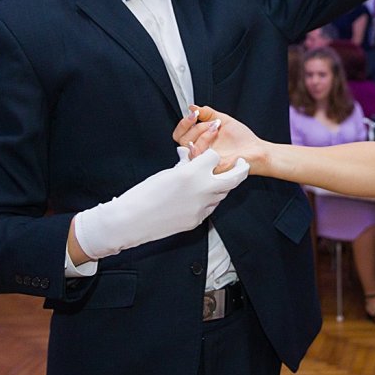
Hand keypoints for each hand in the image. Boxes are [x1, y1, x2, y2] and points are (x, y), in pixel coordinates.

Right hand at [72, 147, 248, 260]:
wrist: (132, 220)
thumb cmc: (144, 194)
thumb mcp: (167, 173)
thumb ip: (185, 166)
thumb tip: (189, 157)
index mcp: (192, 173)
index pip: (215, 157)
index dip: (210, 154)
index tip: (209, 154)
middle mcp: (202, 190)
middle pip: (234, 177)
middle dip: (240, 169)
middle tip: (242, 163)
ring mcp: (202, 207)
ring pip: (223, 193)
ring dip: (221, 185)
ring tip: (215, 180)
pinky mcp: (198, 220)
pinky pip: (210, 207)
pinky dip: (208, 200)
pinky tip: (199, 197)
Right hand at [175, 106, 264, 174]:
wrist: (256, 149)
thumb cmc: (242, 139)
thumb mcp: (223, 120)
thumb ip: (207, 113)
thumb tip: (192, 107)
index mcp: (200, 141)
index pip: (180, 135)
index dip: (183, 124)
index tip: (194, 114)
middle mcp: (200, 152)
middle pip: (183, 141)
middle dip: (196, 128)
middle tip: (213, 124)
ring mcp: (204, 162)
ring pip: (190, 150)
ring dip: (203, 135)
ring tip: (217, 129)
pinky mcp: (211, 168)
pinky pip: (200, 159)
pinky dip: (206, 145)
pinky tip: (217, 138)